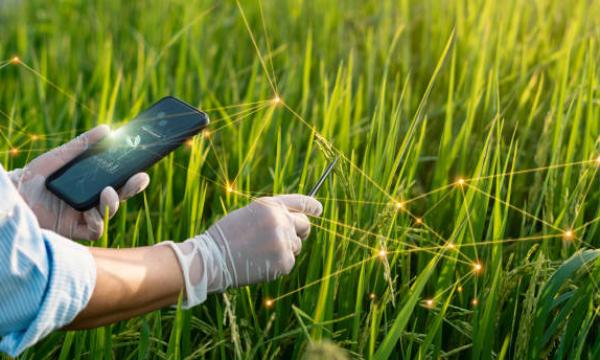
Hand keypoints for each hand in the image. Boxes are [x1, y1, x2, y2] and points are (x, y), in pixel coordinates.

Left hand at [9, 125, 149, 239]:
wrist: (14, 195)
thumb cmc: (35, 176)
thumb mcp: (60, 156)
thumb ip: (83, 144)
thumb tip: (107, 129)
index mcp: (91, 184)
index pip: (118, 181)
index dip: (133, 178)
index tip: (142, 170)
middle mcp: (91, 200)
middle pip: (120, 196)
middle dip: (133, 188)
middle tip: (139, 178)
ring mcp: (84, 216)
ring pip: (110, 212)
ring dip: (113, 203)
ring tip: (107, 193)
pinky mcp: (75, 230)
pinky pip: (96, 229)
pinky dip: (98, 220)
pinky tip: (90, 211)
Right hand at [160, 194, 322, 307]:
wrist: (212, 259)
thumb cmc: (227, 236)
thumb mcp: (249, 215)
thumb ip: (272, 215)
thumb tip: (293, 222)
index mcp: (270, 205)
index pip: (300, 202)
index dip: (312, 206)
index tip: (319, 210)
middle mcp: (281, 220)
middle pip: (304, 225)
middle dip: (300, 231)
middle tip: (286, 239)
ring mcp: (284, 241)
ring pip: (296, 246)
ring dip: (285, 249)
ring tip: (260, 252)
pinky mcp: (284, 261)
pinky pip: (289, 262)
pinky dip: (278, 265)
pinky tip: (260, 263)